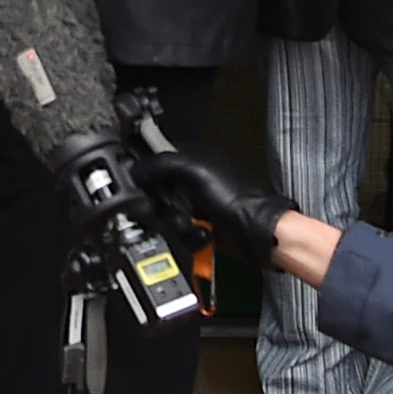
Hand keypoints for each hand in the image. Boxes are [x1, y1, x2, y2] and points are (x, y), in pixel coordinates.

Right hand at [132, 142, 297, 270]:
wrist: (256, 234)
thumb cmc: (238, 200)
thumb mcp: (194, 172)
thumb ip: (162, 164)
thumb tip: (136, 169)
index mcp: (190, 158)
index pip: (153, 157)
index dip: (144, 172)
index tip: (142, 186)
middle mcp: (189, 180)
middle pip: (153, 191)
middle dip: (158, 205)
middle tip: (169, 209)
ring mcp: (192, 203)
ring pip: (161, 214)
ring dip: (172, 223)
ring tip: (187, 223)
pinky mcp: (196, 225)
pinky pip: (174, 232)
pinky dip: (184, 236)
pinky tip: (198, 233)